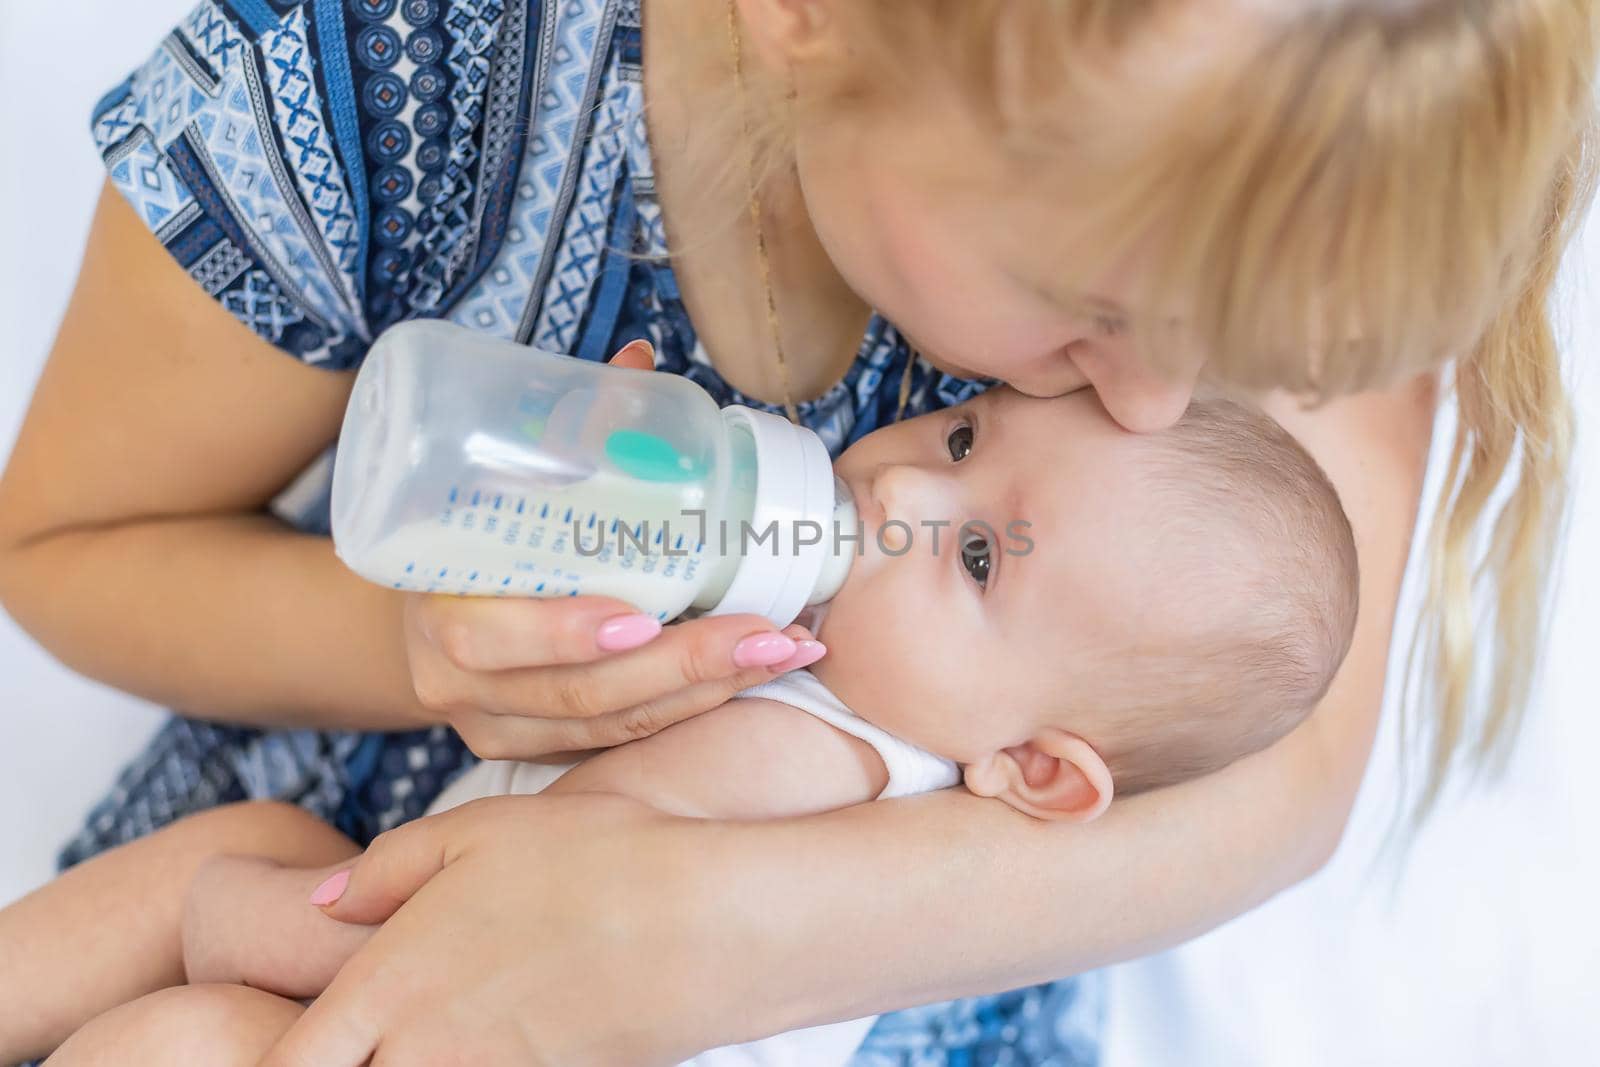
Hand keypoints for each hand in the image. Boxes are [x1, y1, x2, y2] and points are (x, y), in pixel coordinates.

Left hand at [259, 794, 742, 1066]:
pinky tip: (498, 1036)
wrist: (710, 922)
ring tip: (431, 1032)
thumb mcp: (480, 832)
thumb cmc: (595, 860)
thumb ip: (386, 870)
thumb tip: (323, 903)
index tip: (297, 1041)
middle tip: (363, 1038)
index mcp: (390, 983)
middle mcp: (423, 1051)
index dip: (274, 1062)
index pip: (287, 1065)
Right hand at [402, 339, 826, 758]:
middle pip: (576, 694)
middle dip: (681, 668)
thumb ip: (565, 427)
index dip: (562, 633)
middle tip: (766, 636)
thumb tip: (636, 358)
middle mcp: (456, 683)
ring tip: (785, 652)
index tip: (640, 619)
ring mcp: (496, 727)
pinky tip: (753, 677)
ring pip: (610, 726)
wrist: (423, 610)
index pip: (489, 636)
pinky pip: (619, 741)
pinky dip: (688, 710)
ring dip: (706, 692)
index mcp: (434, 608)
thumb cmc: (468, 530)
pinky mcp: (534, 752)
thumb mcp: (496, 479)